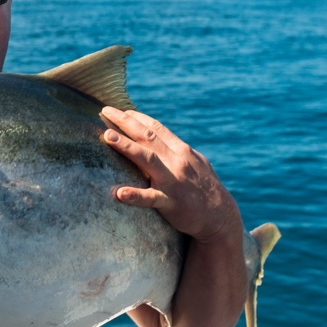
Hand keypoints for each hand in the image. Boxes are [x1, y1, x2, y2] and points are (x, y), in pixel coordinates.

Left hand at [100, 107, 241, 243]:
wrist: (221, 217)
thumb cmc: (203, 187)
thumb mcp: (194, 162)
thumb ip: (175, 150)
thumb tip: (157, 137)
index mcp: (181, 150)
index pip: (156, 128)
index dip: (136, 117)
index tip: (118, 110)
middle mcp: (177, 161)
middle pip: (148, 137)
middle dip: (125, 122)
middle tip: (105, 111)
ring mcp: (174, 181)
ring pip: (147, 160)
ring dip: (126, 147)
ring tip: (107, 136)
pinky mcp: (172, 203)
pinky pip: (151, 198)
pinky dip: (135, 195)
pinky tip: (120, 193)